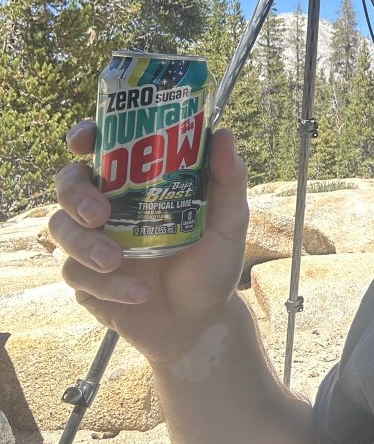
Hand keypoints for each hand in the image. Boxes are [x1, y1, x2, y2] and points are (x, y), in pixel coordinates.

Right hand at [50, 122, 249, 365]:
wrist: (202, 323)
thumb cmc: (213, 265)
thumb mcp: (229, 222)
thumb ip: (228, 180)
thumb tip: (223, 134)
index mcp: (140, 185)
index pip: (102, 150)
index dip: (86, 138)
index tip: (86, 141)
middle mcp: (112, 208)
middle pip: (68, 184)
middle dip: (75, 194)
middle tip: (100, 212)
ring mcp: (94, 244)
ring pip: (61, 229)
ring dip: (85, 245)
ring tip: (117, 260)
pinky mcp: (86, 280)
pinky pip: (76, 274)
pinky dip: (108, 284)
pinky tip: (139, 293)